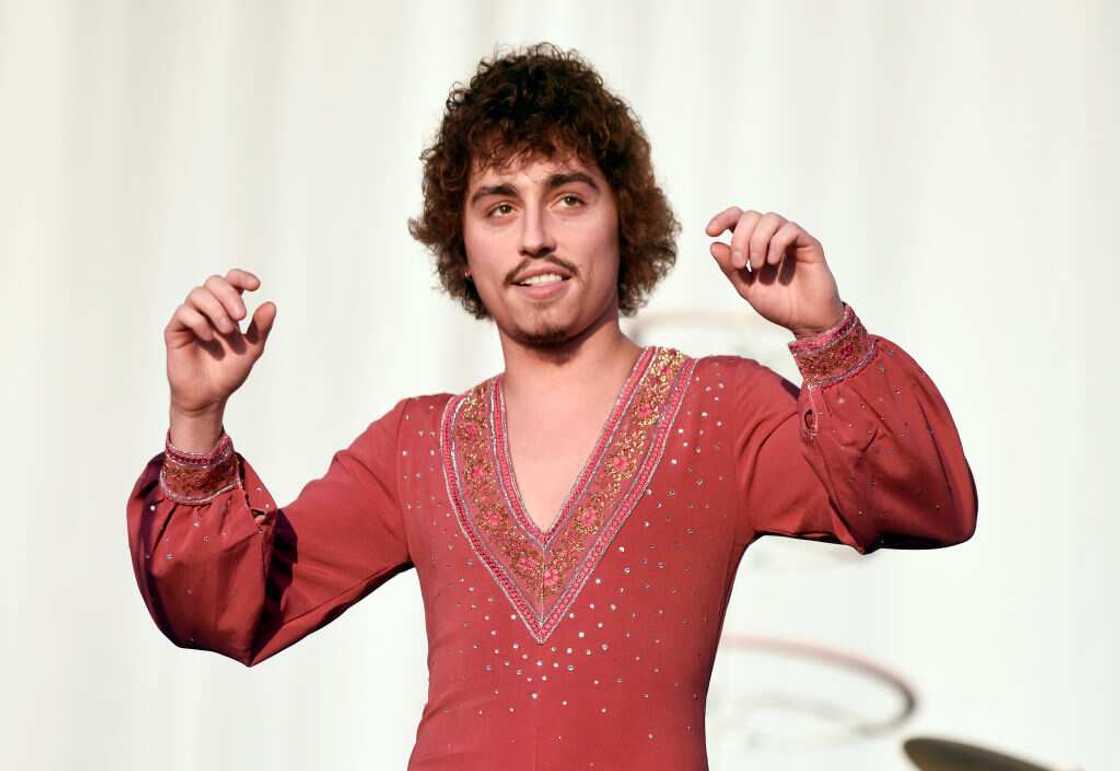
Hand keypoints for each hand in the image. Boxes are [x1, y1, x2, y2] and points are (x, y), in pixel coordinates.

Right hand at [164, 268, 275, 416]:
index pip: (230, 281)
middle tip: (241, 316)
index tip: (256, 285)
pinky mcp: (175, 331)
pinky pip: (183, 313)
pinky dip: (199, 321)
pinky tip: (208, 338)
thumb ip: (261, 328)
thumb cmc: (229, 371)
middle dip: (229, 295)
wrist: (209, 396)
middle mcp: (206, 309)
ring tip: (227, 330)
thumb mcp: (252, 349)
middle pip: (213, 282)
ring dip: (216, 309)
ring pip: (197, 294)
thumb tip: (271, 304)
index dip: (241, 277)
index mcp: (226, 309)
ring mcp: (189, 318)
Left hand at [706, 208, 843, 336]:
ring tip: (757, 266)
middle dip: (740, 238)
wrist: (806, 321)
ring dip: (757, 241)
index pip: (738, 219)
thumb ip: (730, 268)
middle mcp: (772, 238)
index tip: (710, 232)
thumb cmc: (779, 304)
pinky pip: (790, 229)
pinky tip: (773, 262)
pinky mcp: (808, 244)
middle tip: (741, 264)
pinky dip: (777, 243)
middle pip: (751, 216)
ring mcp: (791, 239)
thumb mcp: (747, 288)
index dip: (722, 218)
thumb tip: (713, 245)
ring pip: (770, 218)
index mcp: (756, 245)